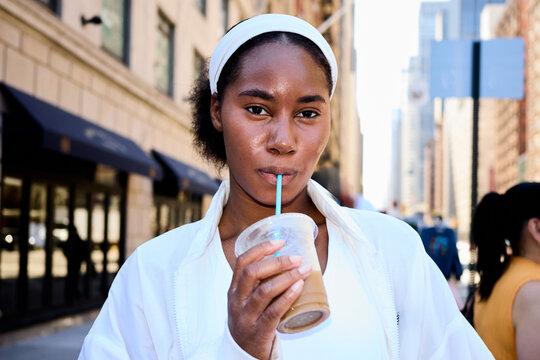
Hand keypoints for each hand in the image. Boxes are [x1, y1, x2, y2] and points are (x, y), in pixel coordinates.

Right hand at [227, 239, 311, 358]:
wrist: (242, 352)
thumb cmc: (250, 319)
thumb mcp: (247, 299)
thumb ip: (260, 282)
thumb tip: (288, 260)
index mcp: (234, 289)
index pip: (242, 262)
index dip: (261, 249)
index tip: (280, 242)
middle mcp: (237, 300)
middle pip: (252, 273)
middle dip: (276, 262)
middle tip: (297, 258)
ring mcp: (246, 316)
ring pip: (264, 291)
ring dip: (287, 278)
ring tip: (303, 270)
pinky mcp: (258, 330)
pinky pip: (273, 311)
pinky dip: (287, 297)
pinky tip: (299, 288)